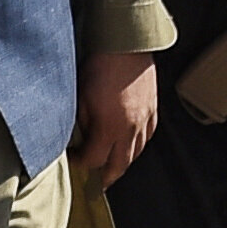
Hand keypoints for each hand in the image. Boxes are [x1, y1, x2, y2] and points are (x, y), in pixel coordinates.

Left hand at [73, 50, 156, 185]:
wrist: (126, 44)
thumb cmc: (100, 66)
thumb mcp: (80, 97)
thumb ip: (81, 123)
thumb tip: (79, 138)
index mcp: (109, 127)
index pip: (94, 159)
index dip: (81, 164)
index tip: (73, 160)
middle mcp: (130, 128)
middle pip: (119, 165)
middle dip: (106, 176)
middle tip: (97, 183)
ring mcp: (145, 119)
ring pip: (136, 152)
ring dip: (123, 162)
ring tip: (112, 166)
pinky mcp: (153, 109)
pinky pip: (148, 136)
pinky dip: (138, 144)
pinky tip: (131, 143)